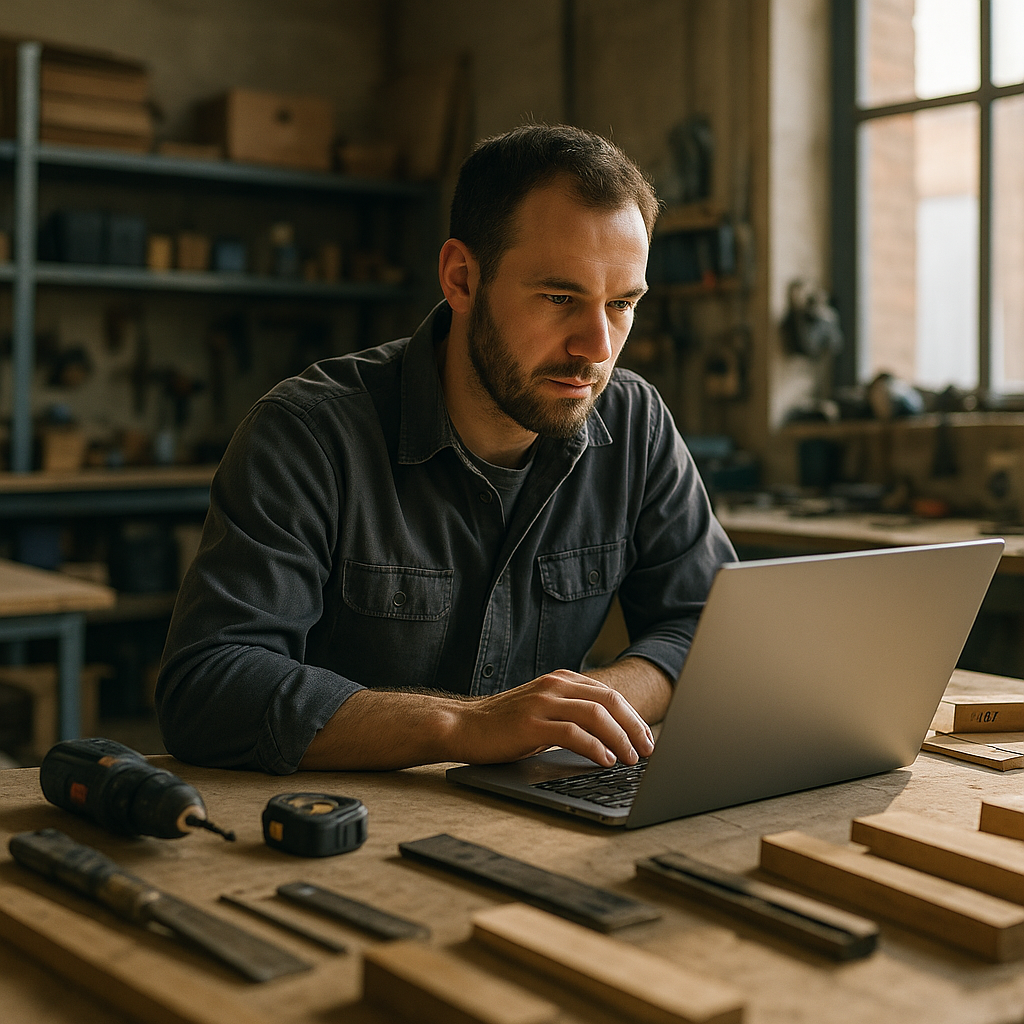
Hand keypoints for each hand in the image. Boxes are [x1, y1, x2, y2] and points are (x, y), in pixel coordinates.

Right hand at [450, 669, 654, 766]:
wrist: (462, 725)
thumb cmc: (504, 725)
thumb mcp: (543, 711)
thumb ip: (571, 714)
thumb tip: (610, 736)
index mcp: (561, 681)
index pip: (609, 695)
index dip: (633, 717)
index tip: (646, 739)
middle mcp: (554, 686)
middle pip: (609, 701)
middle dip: (633, 727)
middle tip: (647, 751)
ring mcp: (542, 703)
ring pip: (595, 715)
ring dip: (619, 738)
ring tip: (630, 759)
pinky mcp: (531, 724)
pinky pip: (573, 733)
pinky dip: (595, 747)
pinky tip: (605, 760)